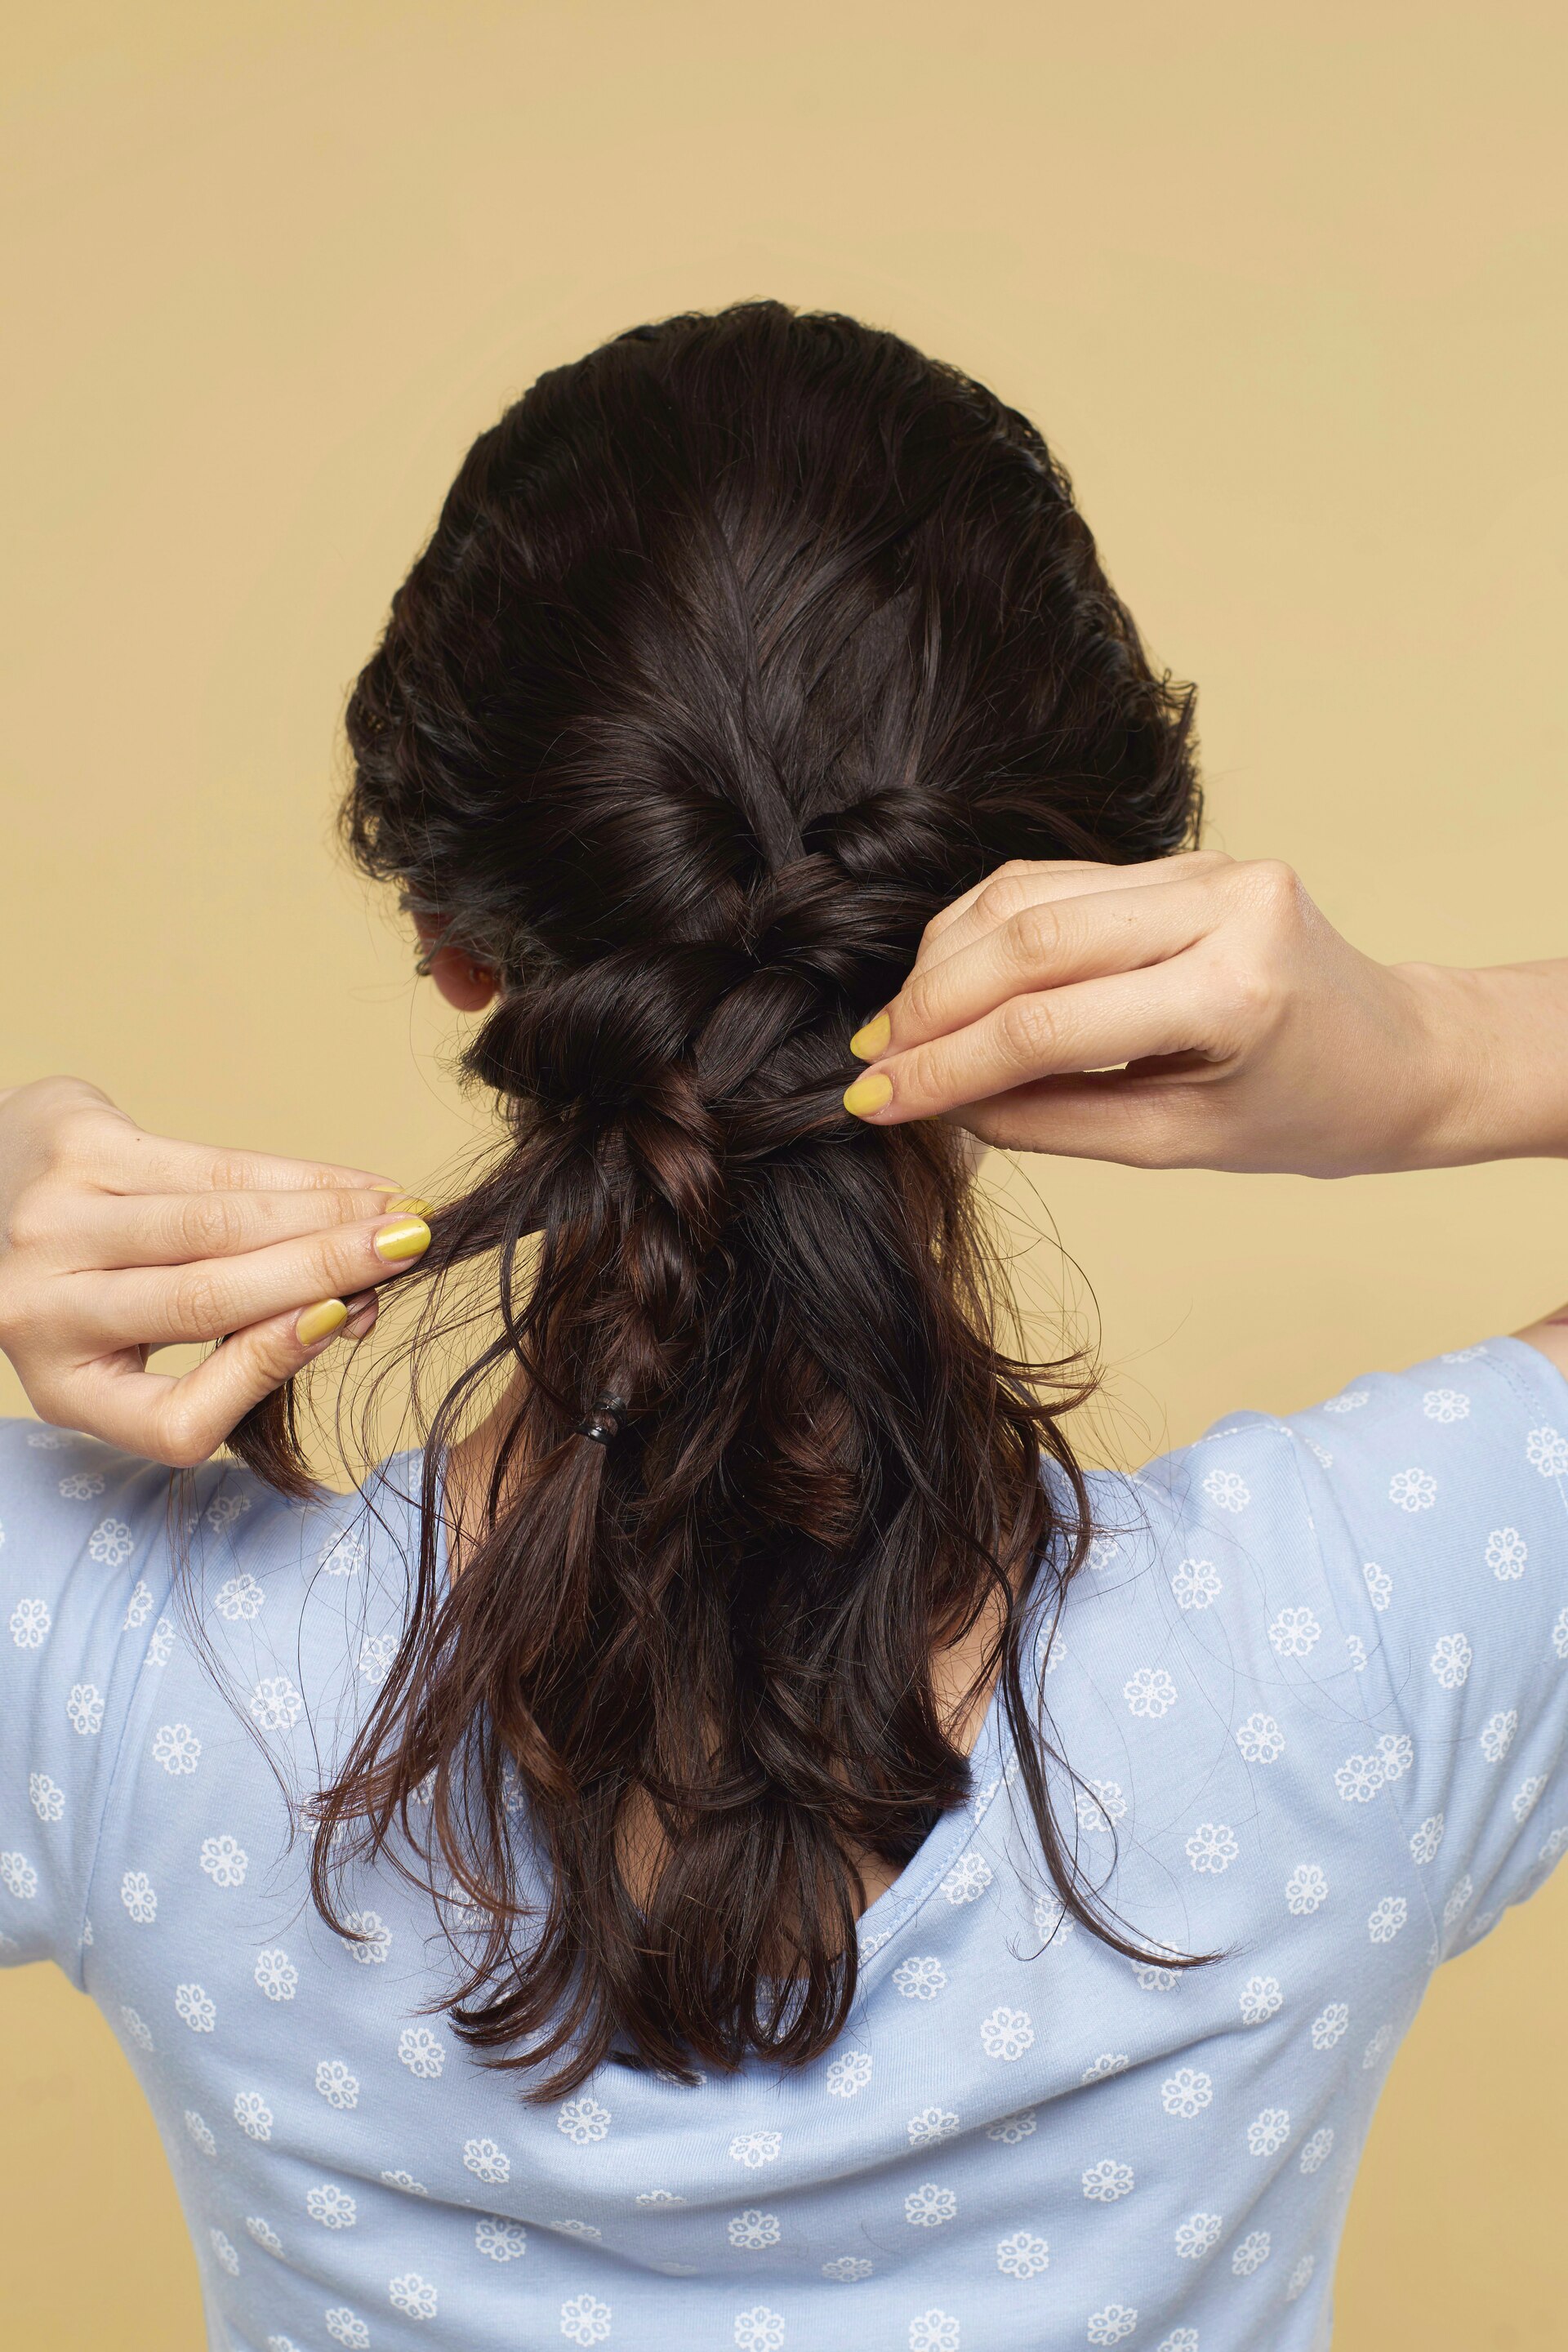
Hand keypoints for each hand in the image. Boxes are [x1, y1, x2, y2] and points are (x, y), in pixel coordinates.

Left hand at [0, 1076, 431, 1466]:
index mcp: (65, 1388)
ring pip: (216, 1223)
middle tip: (409, 1253)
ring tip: (395, 1215)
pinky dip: (294, 1175)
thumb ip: (238, 1342)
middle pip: (206, 1299)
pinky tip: (348, 1182)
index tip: (345, 1320)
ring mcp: (52, 1224)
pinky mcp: (76, 1148)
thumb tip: (359, 1307)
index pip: (180, 1415)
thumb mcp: (139, 1341)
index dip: (268, 1369)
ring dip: (323, 1215)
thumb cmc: (90, 1276)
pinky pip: (210, 1165)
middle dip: (325, 1271)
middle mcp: (42, 1313)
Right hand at [842, 852, 1478, 1176]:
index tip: (874, 1101)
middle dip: (927, 1003)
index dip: (944, 1065)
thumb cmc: (1305, 1115)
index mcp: (1235, 993)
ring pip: (1026, 895)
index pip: (1047, 1024)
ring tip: (900, 1029)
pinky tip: (948, 981)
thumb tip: (938, 1103)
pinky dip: (985, 931)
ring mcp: (1203, 868)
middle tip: (870, 1061)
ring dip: (944, 960)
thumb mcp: (1178, 1146)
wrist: (1403, 1055)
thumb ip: (1052, 1120)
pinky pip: (1055, 883)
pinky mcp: (1185, 858)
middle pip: (1025, 938)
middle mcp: (1222, 906)